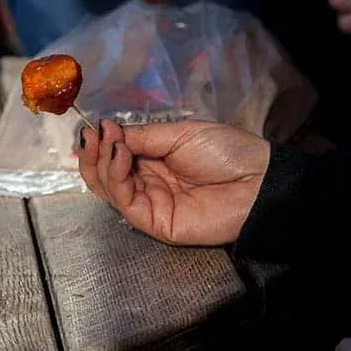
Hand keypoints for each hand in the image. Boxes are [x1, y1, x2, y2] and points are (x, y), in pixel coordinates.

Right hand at [76, 120, 268, 244]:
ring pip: (109, 189)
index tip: (94, 127)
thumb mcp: (179, 134)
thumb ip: (141, 136)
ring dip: (103, 163)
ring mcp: (149, 203)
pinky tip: (121, 157)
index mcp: (152, 161)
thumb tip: (106, 130)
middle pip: (104, 175)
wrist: (257, 181)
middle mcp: (146, 183)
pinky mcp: (154, 223)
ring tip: (112, 143)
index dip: (101, 143)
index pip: (114, 156)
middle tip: (93, 134)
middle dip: (94, 154)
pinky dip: (116, 178)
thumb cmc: (225, 152)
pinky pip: (126, 203)